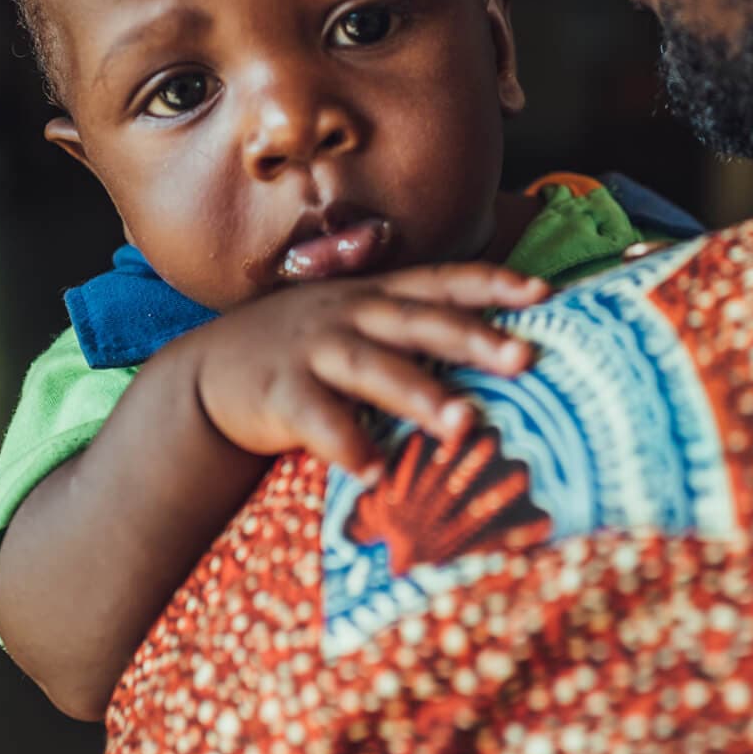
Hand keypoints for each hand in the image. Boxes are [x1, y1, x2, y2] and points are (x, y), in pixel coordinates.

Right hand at [189, 264, 547, 468]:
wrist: (210, 373)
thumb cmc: (310, 351)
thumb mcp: (360, 323)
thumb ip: (417, 328)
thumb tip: (506, 350)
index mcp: (379, 295)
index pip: (444, 280)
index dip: (492, 283)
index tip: (543, 292)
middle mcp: (351, 314)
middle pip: (420, 321)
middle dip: (473, 338)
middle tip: (524, 359)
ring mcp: (313, 351)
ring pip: (374, 368)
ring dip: (419, 395)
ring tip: (463, 426)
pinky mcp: (278, 393)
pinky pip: (317, 420)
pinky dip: (345, 444)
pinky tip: (374, 473)